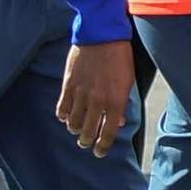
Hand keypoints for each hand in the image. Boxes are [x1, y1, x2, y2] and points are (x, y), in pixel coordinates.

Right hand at [57, 36, 136, 153]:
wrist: (102, 36)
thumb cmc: (120, 58)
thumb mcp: (128, 82)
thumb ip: (122, 103)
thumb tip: (118, 121)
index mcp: (116, 101)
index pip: (108, 132)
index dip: (103, 145)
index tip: (100, 153)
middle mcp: (97, 101)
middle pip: (88, 131)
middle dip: (87, 141)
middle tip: (87, 143)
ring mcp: (81, 94)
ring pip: (73, 122)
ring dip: (75, 130)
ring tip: (77, 130)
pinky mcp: (68, 85)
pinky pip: (62, 108)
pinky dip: (64, 116)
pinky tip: (66, 117)